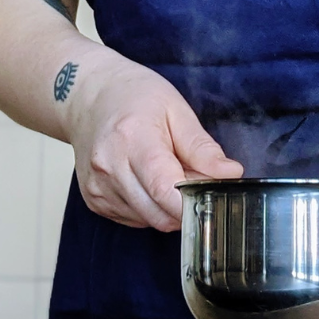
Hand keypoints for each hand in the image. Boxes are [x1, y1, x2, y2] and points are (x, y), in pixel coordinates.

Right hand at [66, 56, 241, 230]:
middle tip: (192, 177)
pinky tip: (147, 180)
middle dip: (185, 205)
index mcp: (132, 140)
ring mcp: (98, 188)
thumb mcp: (175, 109)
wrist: (88, 96)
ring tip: (167, 173)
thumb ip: (202, 147)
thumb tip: (231, 174)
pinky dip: (149, 207)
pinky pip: (134, 219)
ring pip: (148, 221)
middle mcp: (109, 168)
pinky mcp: (94, 201)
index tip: (213, 196)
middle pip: (159, 214)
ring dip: (167, 207)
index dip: (193, 202)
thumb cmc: (133, 96)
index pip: (165, 190)